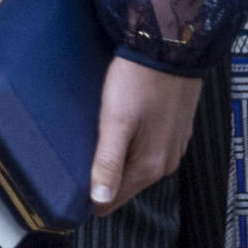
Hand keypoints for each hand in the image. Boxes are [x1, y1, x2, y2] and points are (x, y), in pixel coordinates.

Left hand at [89, 55, 200, 214]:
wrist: (170, 47)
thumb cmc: (138, 81)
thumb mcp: (115, 121)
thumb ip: (108, 162)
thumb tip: (100, 200)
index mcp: (150, 166)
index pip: (114, 199)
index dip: (92, 198)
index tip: (71, 189)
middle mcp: (166, 162)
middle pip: (127, 183)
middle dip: (105, 179)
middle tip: (79, 163)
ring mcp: (175, 145)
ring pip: (139, 165)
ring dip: (120, 160)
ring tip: (97, 146)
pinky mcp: (177, 128)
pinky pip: (151, 147)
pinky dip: (135, 145)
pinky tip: (123, 130)